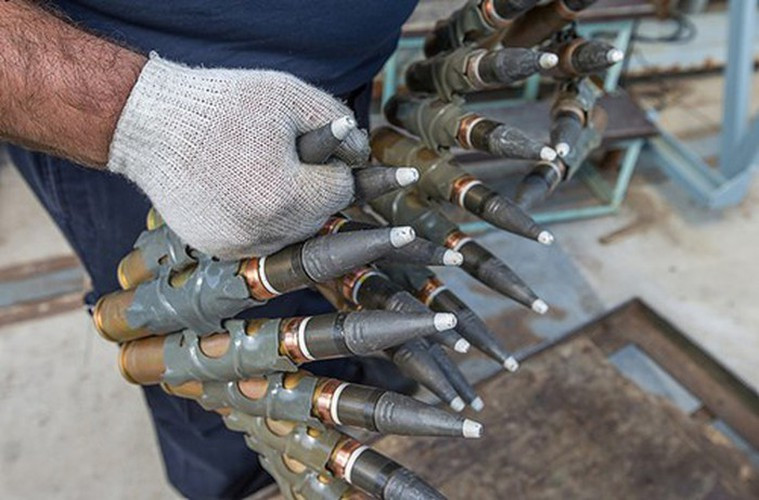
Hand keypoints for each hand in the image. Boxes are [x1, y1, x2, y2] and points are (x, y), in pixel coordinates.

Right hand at [108, 54, 368, 258]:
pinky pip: (262, 240)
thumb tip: (361, 154)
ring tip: (267, 175)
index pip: (343, 190)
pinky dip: (262, 220)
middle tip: (290, 160)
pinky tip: (244, 191)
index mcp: (287, 195)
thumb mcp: (290, 95)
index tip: (317, 149)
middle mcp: (265, 231)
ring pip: (293, 232)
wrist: (152, 126)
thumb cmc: (222, 104)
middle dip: (317, 189)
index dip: (334, 165)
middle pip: (322, 216)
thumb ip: (339, 123)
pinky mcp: (220, 249)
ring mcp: (240, 246)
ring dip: (293, 208)